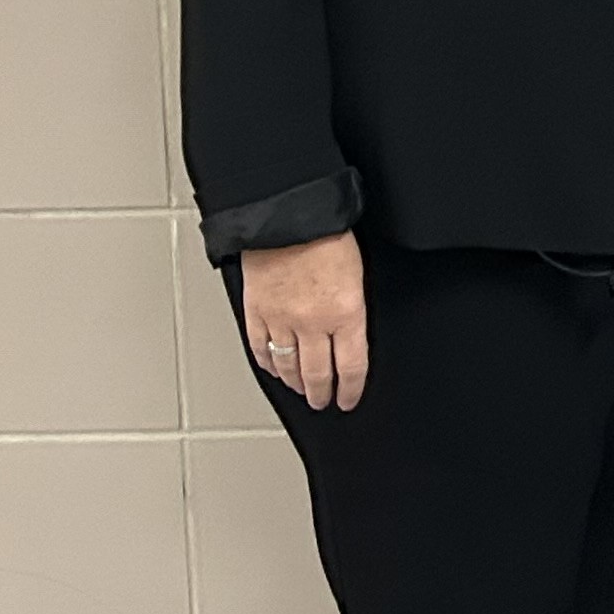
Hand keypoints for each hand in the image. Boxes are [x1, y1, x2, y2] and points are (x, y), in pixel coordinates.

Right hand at [241, 231, 367, 411]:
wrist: (286, 212)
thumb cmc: (326, 232)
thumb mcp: (357, 272)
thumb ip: (353, 306)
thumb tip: (351, 329)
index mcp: (346, 312)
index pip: (352, 366)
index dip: (352, 389)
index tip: (349, 399)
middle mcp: (313, 323)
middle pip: (318, 374)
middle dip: (322, 393)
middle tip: (323, 401)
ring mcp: (281, 320)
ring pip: (288, 366)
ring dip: (295, 383)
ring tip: (301, 390)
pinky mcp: (256, 311)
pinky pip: (260, 348)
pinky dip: (267, 362)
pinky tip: (273, 368)